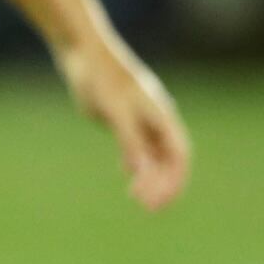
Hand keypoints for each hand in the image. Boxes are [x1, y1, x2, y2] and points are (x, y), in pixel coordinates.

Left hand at [61, 40, 191, 208]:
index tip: (158, 201)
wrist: (84, 56)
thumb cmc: (102, 79)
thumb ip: (130, 143)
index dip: (174, 180)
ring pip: (154, 154)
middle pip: (170, 159)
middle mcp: (157, 119)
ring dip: (150, 177)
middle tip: (147, 207)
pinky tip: (126, 172)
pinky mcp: (125, 119)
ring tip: (136, 197)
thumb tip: (142, 174)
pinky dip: (136, 162)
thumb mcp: (116, 112)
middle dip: (162, 184)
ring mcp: (142, 119)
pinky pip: (139, 146)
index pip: (179, 154)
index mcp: (161, 115)